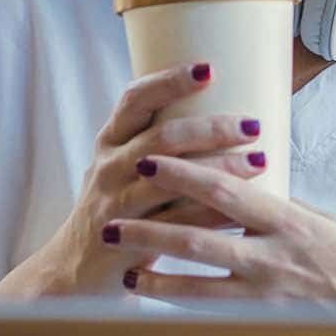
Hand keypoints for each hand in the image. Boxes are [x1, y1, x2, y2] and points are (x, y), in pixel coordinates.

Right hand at [0, 60, 266, 302]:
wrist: (75, 267)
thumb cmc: (116, 205)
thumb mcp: (123, 166)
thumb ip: (158, 141)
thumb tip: (223, 110)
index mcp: (110, 140)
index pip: (136, 98)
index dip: (169, 81)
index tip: (209, 68)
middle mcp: (109, 166)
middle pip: (161, 137)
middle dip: (211, 128)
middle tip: (252, 124)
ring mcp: (114, 202)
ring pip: (171, 180)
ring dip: (219, 170)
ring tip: (260, 161)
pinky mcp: (127, 237)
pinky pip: (175, 223)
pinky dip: (212, 215)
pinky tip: (243, 209)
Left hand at [105, 152, 335, 315]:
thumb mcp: (327, 223)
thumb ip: (284, 208)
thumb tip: (249, 184)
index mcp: (290, 222)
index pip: (228, 191)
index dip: (185, 173)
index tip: (150, 158)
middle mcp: (276, 257)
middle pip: (201, 237)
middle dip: (153, 225)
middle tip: (112, 216)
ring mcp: (271, 296)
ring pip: (199, 286)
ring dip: (157, 275)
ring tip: (124, 266)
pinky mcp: (270, 326)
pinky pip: (217, 316)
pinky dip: (184, 307)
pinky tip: (159, 302)